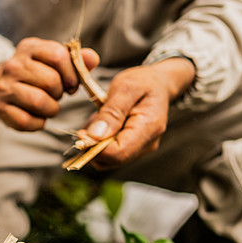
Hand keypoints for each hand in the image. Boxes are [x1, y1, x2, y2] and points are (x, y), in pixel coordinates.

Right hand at [0, 37, 99, 130]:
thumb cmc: (34, 73)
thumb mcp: (52, 60)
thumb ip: (75, 59)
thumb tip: (92, 58)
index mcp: (29, 48)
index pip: (58, 56)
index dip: (71, 73)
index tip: (71, 83)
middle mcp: (13, 65)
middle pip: (51, 81)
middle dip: (60, 93)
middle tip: (56, 95)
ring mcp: (4, 86)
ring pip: (39, 101)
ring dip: (51, 109)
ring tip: (48, 106)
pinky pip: (25, 121)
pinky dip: (37, 123)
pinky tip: (37, 116)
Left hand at [81, 57, 195, 168]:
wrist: (158, 83)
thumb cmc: (143, 82)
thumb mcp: (126, 88)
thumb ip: (111, 112)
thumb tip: (95, 136)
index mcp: (148, 128)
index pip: (118, 153)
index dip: (95, 147)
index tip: (83, 133)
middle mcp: (147, 144)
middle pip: (112, 160)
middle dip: (94, 145)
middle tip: (91, 121)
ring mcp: (141, 148)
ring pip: (108, 160)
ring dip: (95, 144)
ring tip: (99, 119)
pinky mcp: (133, 149)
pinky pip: (111, 154)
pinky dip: (100, 143)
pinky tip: (102, 125)